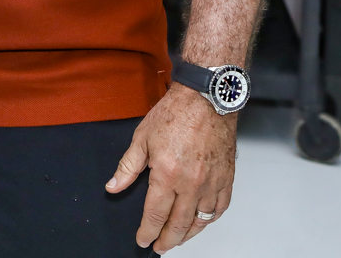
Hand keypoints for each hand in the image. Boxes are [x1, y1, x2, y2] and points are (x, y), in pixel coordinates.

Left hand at [106, 85, 235, 253]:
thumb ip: (128, 167)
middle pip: (178, 224)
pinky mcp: (226, 178)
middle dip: (167, 240)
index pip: (155, 215)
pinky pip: (220, 208)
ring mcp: (212, 183)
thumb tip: (113, 186)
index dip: (147, 232)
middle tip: (159, 247)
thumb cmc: (175, 113)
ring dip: (188, 235)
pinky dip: (210, 219)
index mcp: (168, 175)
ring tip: (178, 240)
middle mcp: (191, 184)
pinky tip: (202, 221)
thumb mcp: (142, 138)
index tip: (143, 239)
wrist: (206, 98)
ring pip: (201, 221)